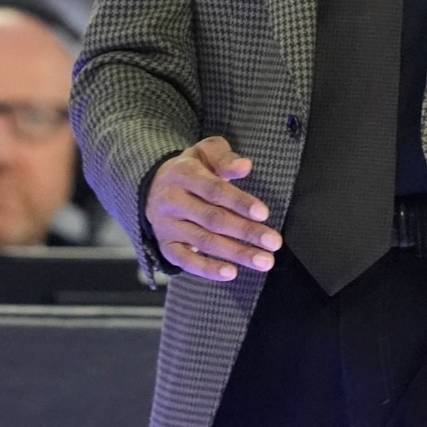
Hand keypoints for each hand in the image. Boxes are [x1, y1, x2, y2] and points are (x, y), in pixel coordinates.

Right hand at [146, 136, 282, 281]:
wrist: (152, 186)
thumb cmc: (191, 169)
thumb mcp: (205, 152)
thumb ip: (225, 158)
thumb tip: (245, 166)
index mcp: (184, 174)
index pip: (214, 190)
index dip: (239, 202)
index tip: (263, 214)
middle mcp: (172, 200)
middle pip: (213, 219)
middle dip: (246, 232)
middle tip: (274, 243)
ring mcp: (167, 225)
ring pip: (204, 242)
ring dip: (236, 254)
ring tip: (264, 261)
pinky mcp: (166, 245)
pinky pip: (186, 261)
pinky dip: (208, 269)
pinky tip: (231, 273)